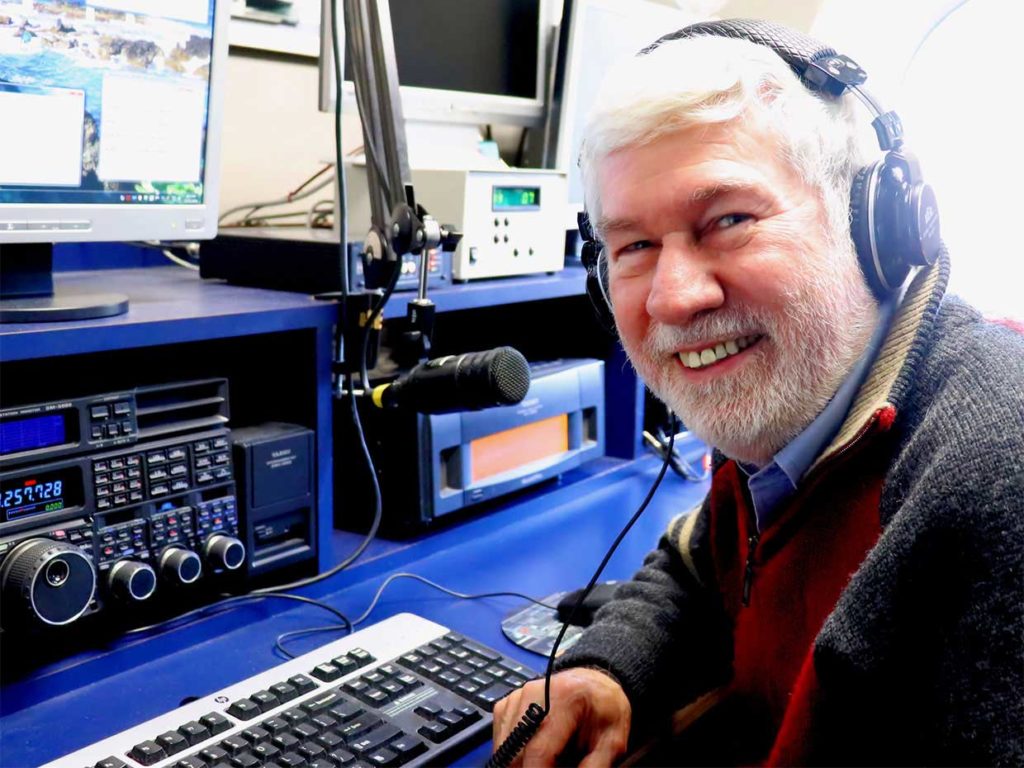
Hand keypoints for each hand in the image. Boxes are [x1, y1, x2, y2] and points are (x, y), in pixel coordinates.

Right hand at [492, 667, 630, 766]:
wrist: (592, 685)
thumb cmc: (604, 710)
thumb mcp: (612, 741)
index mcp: (563, 698)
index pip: (538, 752)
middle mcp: (532, 693)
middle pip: (516, 754)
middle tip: (557, 766)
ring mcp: (515, 699)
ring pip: (504, 752)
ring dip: (522, 764)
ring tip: (551, 761)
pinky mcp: (505, 706)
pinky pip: (501, 743)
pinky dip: (515, 756)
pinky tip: (536, 755)